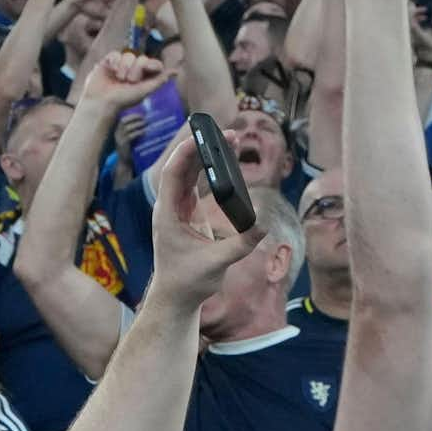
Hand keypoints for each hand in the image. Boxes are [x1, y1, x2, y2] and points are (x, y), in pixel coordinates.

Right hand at [80, 51, 167, 110]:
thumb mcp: (144, 91)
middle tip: (129, 82)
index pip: (154, 63)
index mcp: (145, 77)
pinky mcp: (109, 61)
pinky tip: (111, 70)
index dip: (150, 65)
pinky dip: (114, 61)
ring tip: (118, 79)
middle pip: (141, 58)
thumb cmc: (123, 100)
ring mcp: (122, 64)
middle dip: (135, 70)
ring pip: (128, 55)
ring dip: (124, 67)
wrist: (101, 102)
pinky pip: (115, 54)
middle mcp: (134, 69)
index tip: (147, 71)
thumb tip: (176, 72)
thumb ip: (159, 81)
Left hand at [146, 134, 269, 304]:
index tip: (203, 136)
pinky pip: (197, 184)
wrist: (176, 297)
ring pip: (191, 173)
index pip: (173, 174)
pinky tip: (226, 161)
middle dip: (203, 148)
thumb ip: (240, 245)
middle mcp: (170, 207)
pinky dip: (210, 171)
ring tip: (230, 140)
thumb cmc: (188, 282)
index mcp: (168, 215)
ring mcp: (179, 209)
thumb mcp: (216, 264)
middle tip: (227, 133)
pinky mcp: (189, 214)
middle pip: (184, 167)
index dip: (187, 152)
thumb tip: (263, 226)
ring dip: (208, 156)